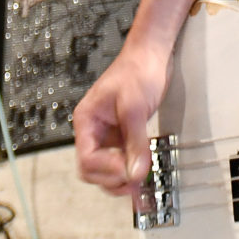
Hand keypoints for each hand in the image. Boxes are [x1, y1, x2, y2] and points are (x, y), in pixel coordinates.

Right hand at [73, 39, 171, 195]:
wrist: (151, 54)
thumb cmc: (136, 70)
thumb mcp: (134, 107)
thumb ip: (135, 141)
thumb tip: (135, 172)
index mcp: (87, 121)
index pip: (86, 158)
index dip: (106, 169)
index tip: (128, 170)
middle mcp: (94, 130)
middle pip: (93, 170)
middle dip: (112, 179)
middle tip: (135, 183)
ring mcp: (109, 134)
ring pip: (108, 168)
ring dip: (122, 178)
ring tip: (141, 182)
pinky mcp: (123, 135)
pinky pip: (123, 159)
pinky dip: (132, 169)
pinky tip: (144, 175)